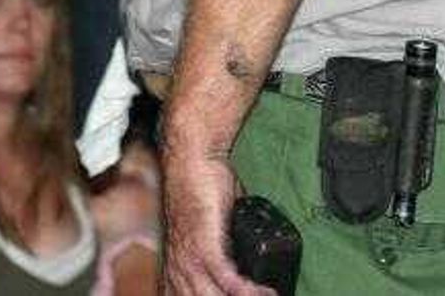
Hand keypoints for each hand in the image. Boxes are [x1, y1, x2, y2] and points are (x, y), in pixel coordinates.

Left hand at [161, 144, 267, 295]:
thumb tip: (244, 259)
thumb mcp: (208, 227)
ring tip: (268, 295)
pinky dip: (249, 290)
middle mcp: (179, 268)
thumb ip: (221, 248)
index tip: (236, 295)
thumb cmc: (201, 189)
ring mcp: (190, 260)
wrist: (193, 161)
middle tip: (260, 295)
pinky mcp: (205, 248)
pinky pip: (228, 281)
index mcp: (176, 265)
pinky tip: (266, 292)